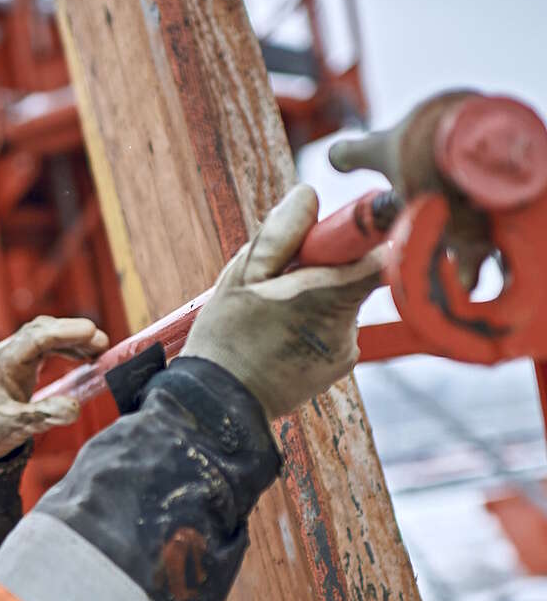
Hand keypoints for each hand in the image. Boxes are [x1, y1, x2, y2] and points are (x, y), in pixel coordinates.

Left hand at [0, 316, 109, 458]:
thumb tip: (75, 408)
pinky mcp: (17, 362)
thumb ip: (45, 416)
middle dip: (73, 332)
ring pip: (43, 334)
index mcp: (2, 364)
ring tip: (98, 350)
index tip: (94, 333)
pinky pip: (42, 345)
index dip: (67, 332)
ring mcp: (10, 356)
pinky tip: (81, 356)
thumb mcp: (16, 427)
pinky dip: (64, 347)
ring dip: (71, 338)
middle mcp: (5, 353)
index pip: (36, 337)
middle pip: (41, 329)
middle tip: (103, 344)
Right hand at [181, 184, 383, 419]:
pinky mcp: (337, 368)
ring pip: (336, 305)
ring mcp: (345, 351)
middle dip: (319, 272)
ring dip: (309, 302)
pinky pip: (330, 332)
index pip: (380, 253)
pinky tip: (274, 342)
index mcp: (329, 297)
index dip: (361, 236)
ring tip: (267, 320)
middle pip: (350, 277)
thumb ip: (281, 232)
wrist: (219, 405)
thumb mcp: (241, 276)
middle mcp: (348, 325)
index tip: (339, 235)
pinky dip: (308, 329)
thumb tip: (309, 195)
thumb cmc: (225, 338)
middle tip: (275, 285)